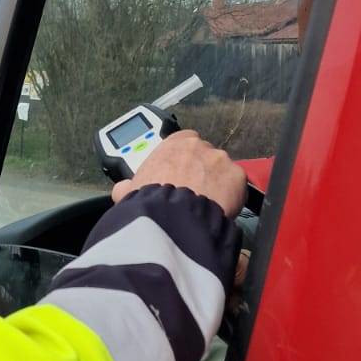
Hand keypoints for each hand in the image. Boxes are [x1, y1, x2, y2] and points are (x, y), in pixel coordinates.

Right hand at [111, 130, 245, 217]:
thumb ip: (128, 186)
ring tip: (208, 207)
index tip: (182, 176)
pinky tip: (222, 211)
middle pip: (205, 157)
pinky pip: (237, 186)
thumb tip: (122, 189)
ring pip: (222, 171)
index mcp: (172, 144)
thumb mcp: (130, 192)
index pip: (183, 143)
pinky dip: (233, 197)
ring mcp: (220, 158)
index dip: (184, 161)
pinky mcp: (237, 175)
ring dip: (218, 184)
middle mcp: (197, 145)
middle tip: (196, 195)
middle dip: (202, 173)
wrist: (173, 218)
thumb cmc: (149, 203)